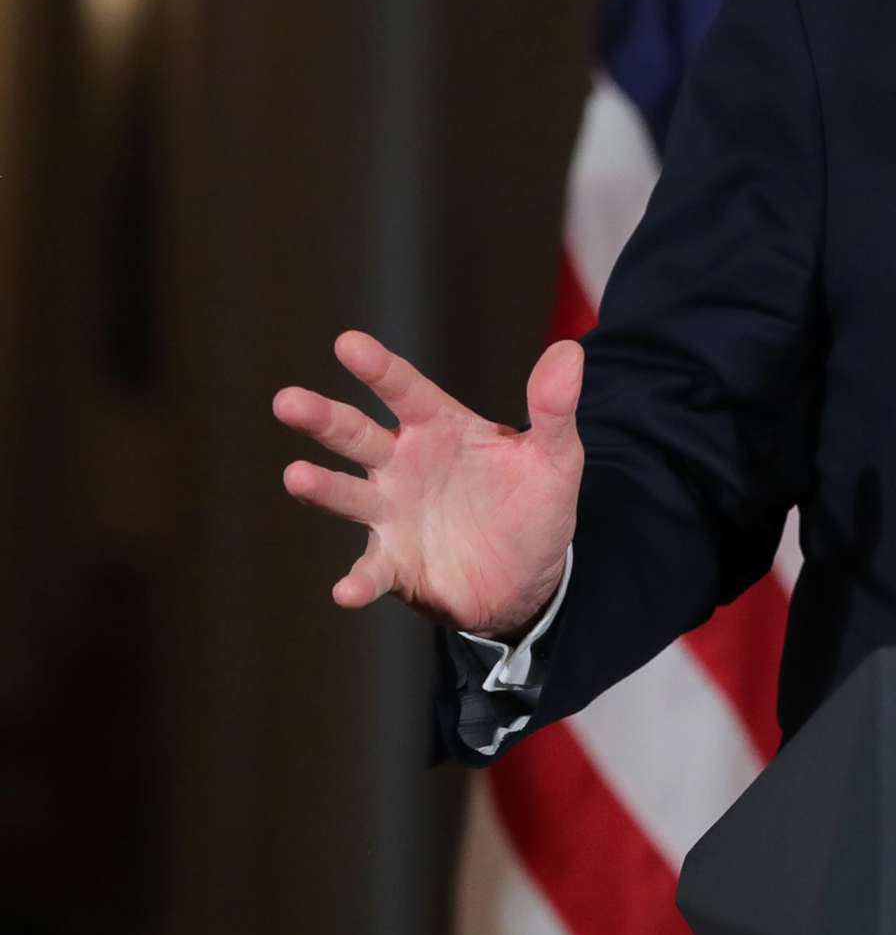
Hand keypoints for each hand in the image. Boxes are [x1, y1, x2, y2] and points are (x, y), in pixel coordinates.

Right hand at [274, 331, 584, 638]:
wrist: (529, 576)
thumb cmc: (533, 504)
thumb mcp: (554, 456)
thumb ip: (554, 408)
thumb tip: (569, 349)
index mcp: (440, 428)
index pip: (405, 390)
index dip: (378, 368)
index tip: (348, 343)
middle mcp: (404, 464)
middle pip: (356, 435)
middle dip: (323, 418)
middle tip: (287, 400)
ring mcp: (392, 513)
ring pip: (348, 495)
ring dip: (322, 488)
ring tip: (297, 477)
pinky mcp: (395, 563)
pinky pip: (371, 571)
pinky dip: (358, 581)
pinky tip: (346, 591)